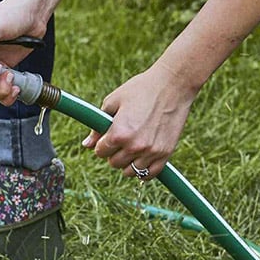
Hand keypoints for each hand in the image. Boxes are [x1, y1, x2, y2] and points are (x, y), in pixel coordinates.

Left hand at [81, 61, 198, 179]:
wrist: (173, 85)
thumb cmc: (141, 89)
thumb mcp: (113, 102)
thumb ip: (98, 126)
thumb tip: (86, 144)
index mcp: (118, 133)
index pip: (100, 152)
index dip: (101, 143)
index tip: (107, 136)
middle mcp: (134, 146)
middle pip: (113, 163)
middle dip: (113, 152)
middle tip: (121, 139)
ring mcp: (151, 152)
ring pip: (130, 171)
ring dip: (128, 162)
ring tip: (132, 146)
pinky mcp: (165, 154)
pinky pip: (149, 174)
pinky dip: (144, 170)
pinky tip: (142, 158)